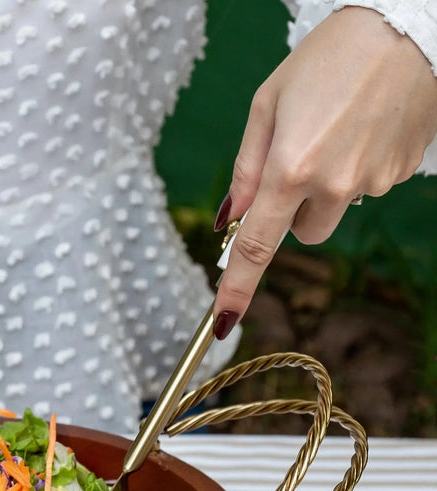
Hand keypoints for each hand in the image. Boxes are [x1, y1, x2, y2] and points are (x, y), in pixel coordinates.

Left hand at [212, 5, 436, 338]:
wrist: (407, 23)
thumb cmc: (328, 56)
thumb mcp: (268, 104)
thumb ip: (245, 169)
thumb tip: (231, 219)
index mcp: (290, 168)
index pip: (256, 247)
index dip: (237, 287)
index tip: (224, 321)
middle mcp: (333, 184)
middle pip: (301, 233)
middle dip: (293, 208)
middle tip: (300, 156)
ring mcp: (372, 182)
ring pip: (334, 212)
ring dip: (327, 189)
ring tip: (338, 132)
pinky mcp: (401, 174)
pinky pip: (367, 189)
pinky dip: (359, 168)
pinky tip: (365, 127)